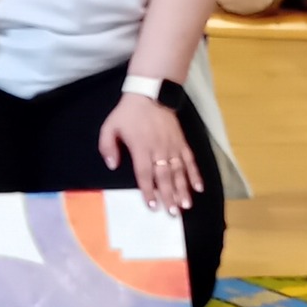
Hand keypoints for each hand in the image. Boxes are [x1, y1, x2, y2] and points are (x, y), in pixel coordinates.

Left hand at [99, 93, 202, 214]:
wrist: (150, 94)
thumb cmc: (128, 113)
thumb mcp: (110, 126)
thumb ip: (107, 147)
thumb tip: (112, 165)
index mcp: (141, 147)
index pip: (145, 173)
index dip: (148, 190)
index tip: (152, 205)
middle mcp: (159, 149)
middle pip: (164, 176)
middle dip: (168, 195)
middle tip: (172, 213)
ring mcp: (172, 146)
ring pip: (179, 171)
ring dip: (183, 189)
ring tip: (186, 205)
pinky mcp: (181, 142)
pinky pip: (190, 160)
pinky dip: (195, 174)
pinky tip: (199, 187)